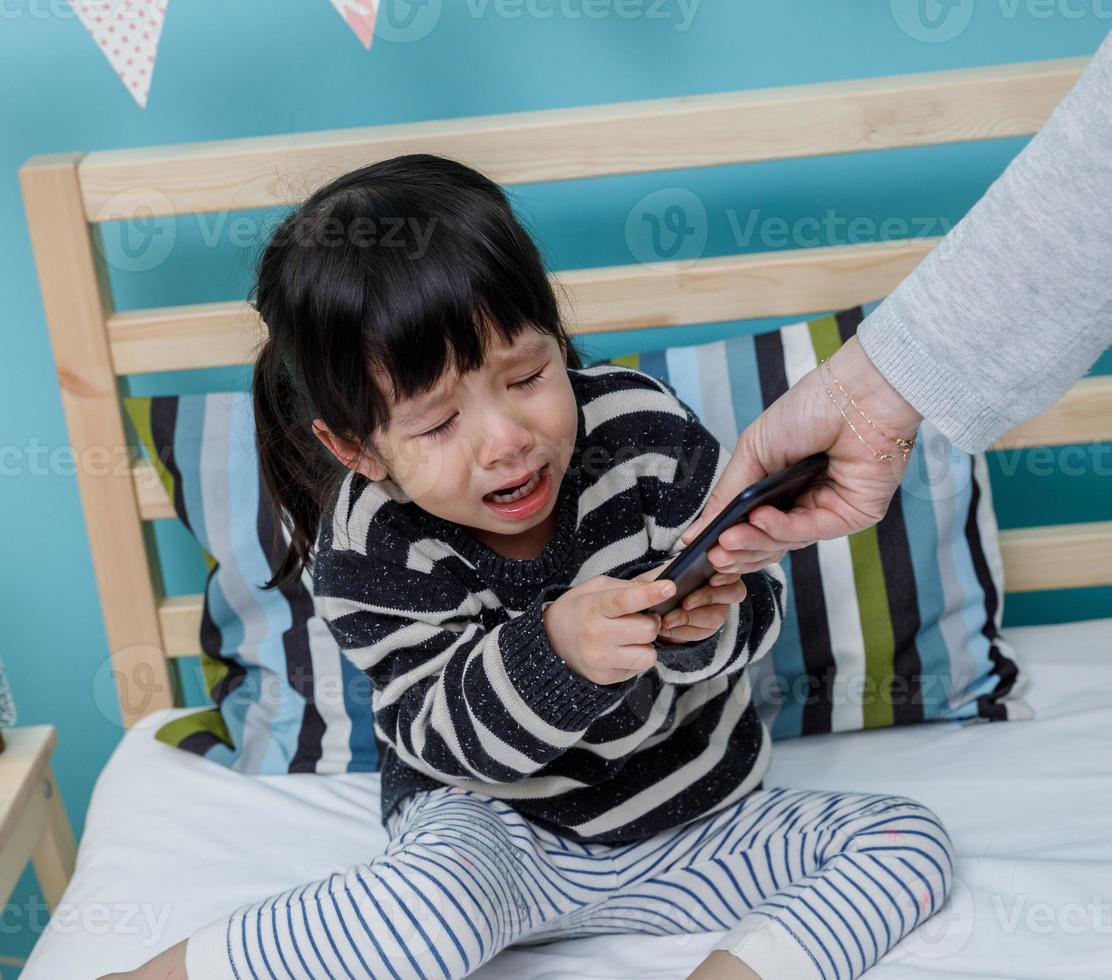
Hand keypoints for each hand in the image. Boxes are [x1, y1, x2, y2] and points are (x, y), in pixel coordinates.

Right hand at [543, 575, 675, 684]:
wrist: (550, 641)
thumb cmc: (578, 609)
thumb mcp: (595, 588)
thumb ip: (626, 587)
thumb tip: (659, 588)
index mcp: (593, 607)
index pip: (624, 600)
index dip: (649, 594)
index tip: (669, 587)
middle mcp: (596, 636)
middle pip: (647, 630)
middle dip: (650, 622)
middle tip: (639, 618)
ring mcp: (600, 660)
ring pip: (649, 654)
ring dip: (646, 644)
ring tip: (630, 637)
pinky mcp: (606, 677)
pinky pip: (639, 669)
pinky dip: (635, 657)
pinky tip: (620, 650)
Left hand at [629, 560, 746, 643]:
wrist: (650, 605)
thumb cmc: (659, 584)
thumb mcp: (661, 574)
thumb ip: (670, 573)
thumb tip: (673, 580)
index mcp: (715, 568)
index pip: (732, 570)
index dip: (726, 576)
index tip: (712, 580)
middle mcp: (723, 588)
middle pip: (733, 593)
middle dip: (706, 598)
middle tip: (685, 604)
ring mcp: (719, 609)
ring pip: (717, 616)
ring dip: (690, 619)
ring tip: (667, 620)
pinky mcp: (709, 627)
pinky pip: (703, 632)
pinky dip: (683, 631)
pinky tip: (667, 628)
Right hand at [678, 336, 922, 570]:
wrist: (853, 394)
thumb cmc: (806, 411)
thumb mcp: (752, 451)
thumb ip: (726, 495)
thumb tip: (695, 534)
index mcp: (780, 490)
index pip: (751, 527)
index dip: (726, 540)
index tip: (699, 548)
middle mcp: (805, 504)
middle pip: (766, 542)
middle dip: (738, 551)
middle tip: (713, 554)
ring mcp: (829, 512)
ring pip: (786, 542)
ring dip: (754, 542)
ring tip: (726, 540)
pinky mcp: (853, 516)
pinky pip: (811, 531)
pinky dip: (782, 529)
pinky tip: (760, 519)